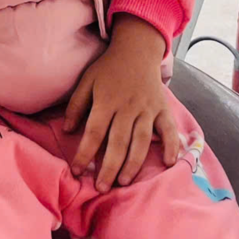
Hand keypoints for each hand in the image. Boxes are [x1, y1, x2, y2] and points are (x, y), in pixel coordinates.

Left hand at [63, 16, 180, 190]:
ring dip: (133, 163)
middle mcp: (128, 107)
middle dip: (109, 167)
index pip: (94, 131)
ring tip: (123, 182)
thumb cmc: (108, 68)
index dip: (85, 153)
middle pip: (118, 142)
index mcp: (107, 101)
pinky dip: (171, 146)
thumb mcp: (86, 81)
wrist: (136, 50)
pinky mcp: (162, 109)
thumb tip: (67, 130)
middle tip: (101, 188)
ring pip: (141, 141)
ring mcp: (147, 109)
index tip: (77, 171)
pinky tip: (168, 163)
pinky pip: (168, 130)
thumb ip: (76, 105)